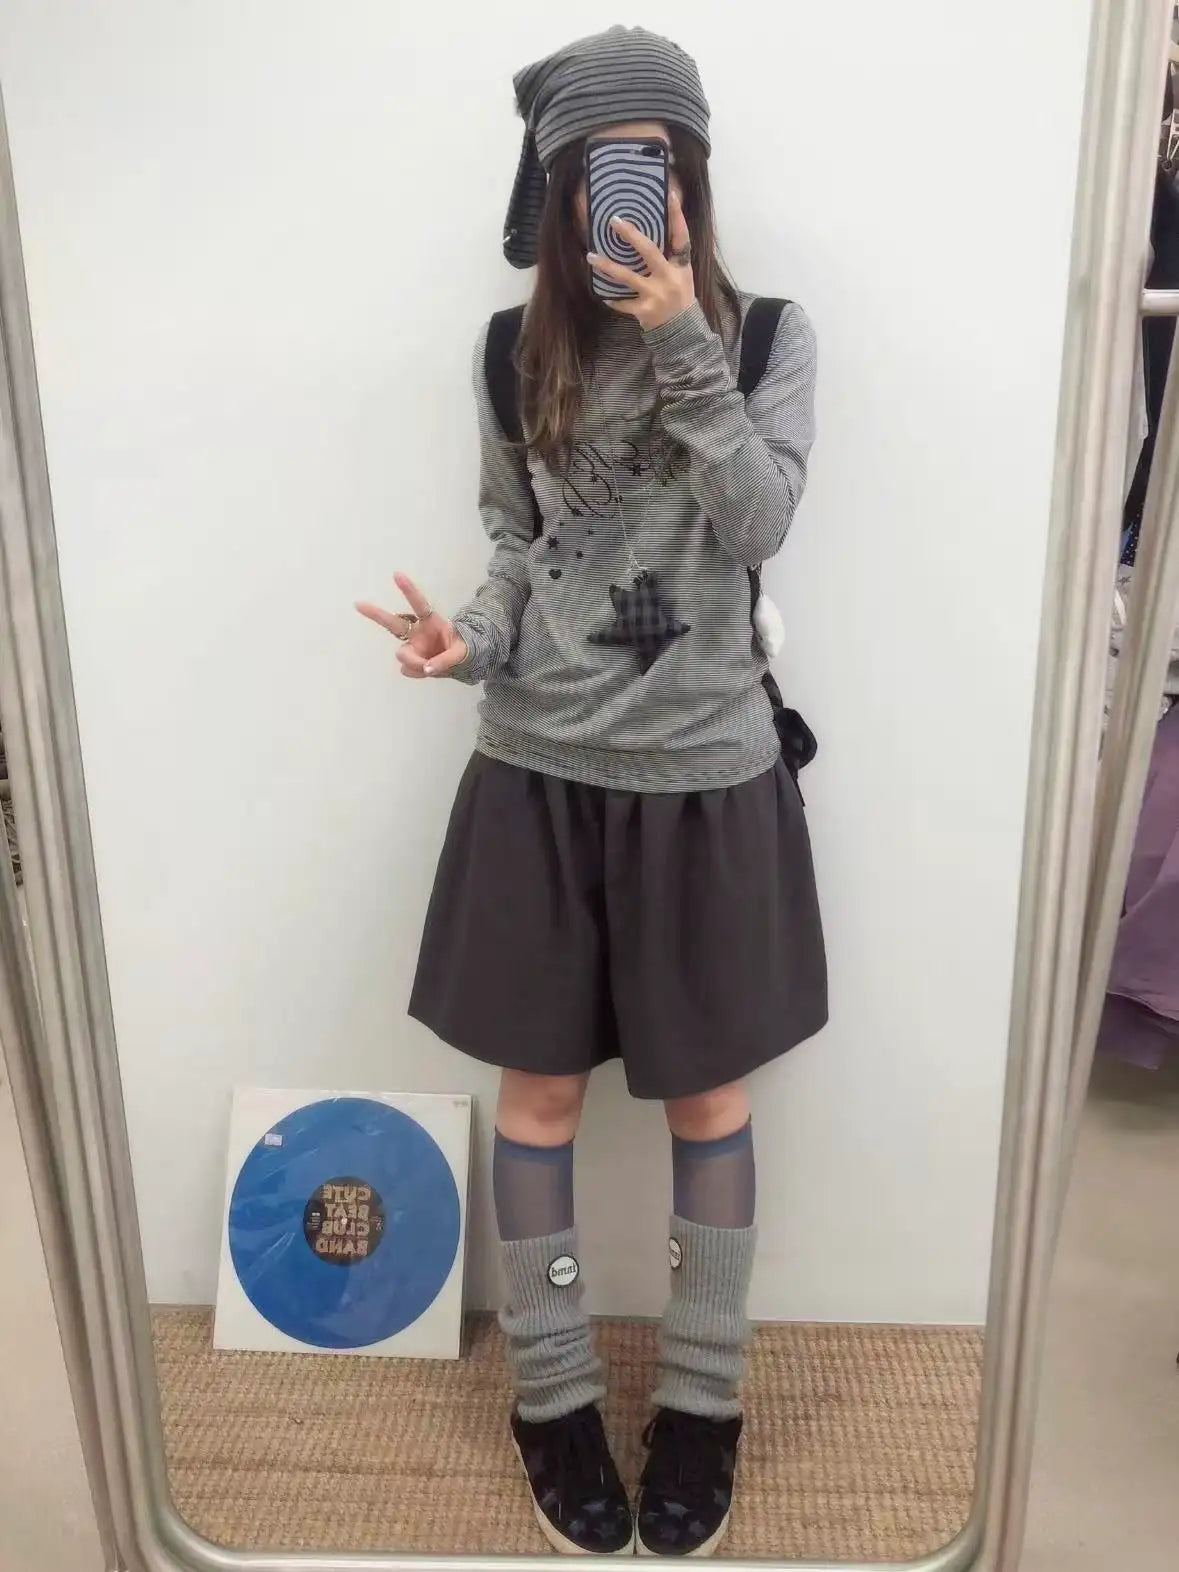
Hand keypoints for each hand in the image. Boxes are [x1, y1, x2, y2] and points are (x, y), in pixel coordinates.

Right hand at [355, 572, 466, 678]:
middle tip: (358, 604)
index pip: (419, 604)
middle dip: (375, 614)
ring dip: (414, 663)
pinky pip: (407, 669)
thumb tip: (427, 669)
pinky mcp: (409, 660)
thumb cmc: (462, 649)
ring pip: (402, 655)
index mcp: (431, 621)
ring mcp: (411, 646)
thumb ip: (446, 660)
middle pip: (393, 622)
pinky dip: (418, 673)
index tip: (396, 574)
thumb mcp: (462, 653)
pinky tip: (428, 669)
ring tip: (431, 667)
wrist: (460, 663)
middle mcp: (416, 631)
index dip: (408, 590)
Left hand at [587, 188, 694, 331]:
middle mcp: (669, 277)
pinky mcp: (645, 310)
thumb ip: (671, 258)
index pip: (681, 237)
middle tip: (614, 221)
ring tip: (590, 255)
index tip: (669, 195)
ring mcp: (656, 294)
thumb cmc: (680, 298)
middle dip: (631, 235)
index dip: (676, 216)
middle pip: (649, 251)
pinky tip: (603, 295)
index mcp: (682, 266)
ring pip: (627, 276)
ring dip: (607, 265)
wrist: (683, 332)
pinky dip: (613, 299)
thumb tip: (651, 235)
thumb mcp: (683, 276)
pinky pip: (624, 302)